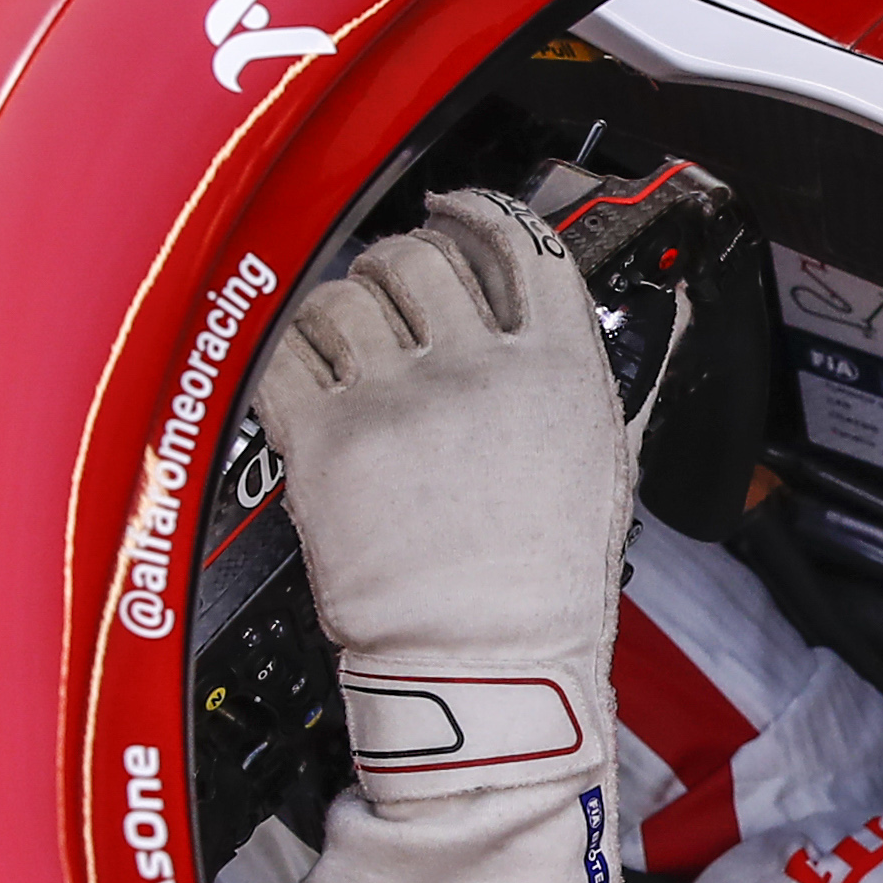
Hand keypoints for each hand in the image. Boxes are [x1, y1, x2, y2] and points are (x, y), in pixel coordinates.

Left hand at [255, 191, 634, 882]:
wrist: (484, 671)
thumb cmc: (541, 590)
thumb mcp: (598, 464)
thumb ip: (564, 381)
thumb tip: (532, 329)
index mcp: (559, 370)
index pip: (522, 244)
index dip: (476, 212)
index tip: (449, 211)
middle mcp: (478, 369)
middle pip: (422, 257)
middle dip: (397, 266)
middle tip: (386, 295)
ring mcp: (399, 401)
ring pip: (344, 296)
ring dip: (337, 311)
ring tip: (340, 348)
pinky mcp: (328, 441)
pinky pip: (285, 356)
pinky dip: (285, 358)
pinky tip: (301, 380)